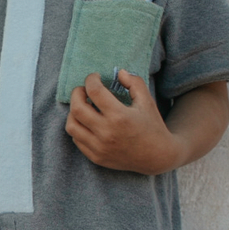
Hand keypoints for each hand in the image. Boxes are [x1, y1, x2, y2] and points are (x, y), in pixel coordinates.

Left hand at [65, 70, 183, 173]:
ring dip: (73, 112)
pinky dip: (78, 127)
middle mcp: (106, 132)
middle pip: (77, 108)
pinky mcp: (96, 157)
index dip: (91, 80)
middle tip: (83, 90)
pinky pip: (76, 140)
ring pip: (71, 125)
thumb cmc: (152, 126)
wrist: (157, 157)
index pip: (94, 91)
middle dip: (77, 93)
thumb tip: (118, 72)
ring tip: (83, 106)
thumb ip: (134, 82)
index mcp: (120, 116)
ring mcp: (99, 147)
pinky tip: (87, 122)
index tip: (94, 77)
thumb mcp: (147, 101)